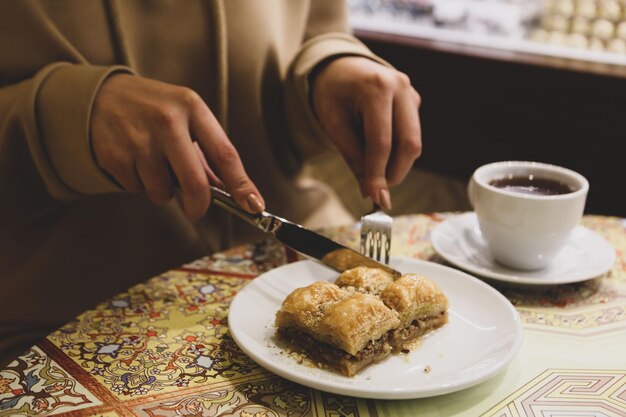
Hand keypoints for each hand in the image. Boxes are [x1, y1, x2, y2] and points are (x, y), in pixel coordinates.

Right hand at [90, 74, 264, 218]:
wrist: (99, 96)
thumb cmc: (153, 110)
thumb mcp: (184, 117)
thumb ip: (207, 154)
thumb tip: (232, 192)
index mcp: (192, 107)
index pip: (225, 154)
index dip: (242, 185)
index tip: (254, 206)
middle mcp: (167, 120)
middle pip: (195, 182)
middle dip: (199, 205)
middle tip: (196, 209)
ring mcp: (139, 138)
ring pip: (163, 192)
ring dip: (161, 189)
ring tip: (153, 164)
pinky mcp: (114, 154)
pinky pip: (137, 189)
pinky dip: (138, 183)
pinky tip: (133, 161)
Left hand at [311, 56, 421, 209]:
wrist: (340, 66)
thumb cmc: (332, 93)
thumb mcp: (333, 124)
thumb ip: (354, 158)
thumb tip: (372, 193)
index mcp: (376, 87)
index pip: (382, 142)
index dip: (379, 174)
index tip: (377, 198)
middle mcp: (400, 86)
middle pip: (408, 143)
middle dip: (394, 173)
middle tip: (377, 189)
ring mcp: (410, 93)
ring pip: (414, 142)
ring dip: (397, 164)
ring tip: (372, 167)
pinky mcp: (414, 101)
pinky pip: (411, 134)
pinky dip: (397, 151)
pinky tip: (377, 148)